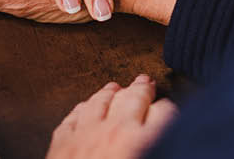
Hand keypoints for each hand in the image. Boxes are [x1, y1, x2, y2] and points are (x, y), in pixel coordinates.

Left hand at [47, 75, 176, 158]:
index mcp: (142, 143)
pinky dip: (82, 108)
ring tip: (116, 86)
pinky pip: (73, 116)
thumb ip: (159, 148)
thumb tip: (171, 146)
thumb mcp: (147, 158)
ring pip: (100, 101)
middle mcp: (115, 132)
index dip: (169, 109)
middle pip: (134, 98)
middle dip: (143, 88)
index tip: (170, 110)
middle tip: (147, 82)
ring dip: (110, 92)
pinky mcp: (62, 143)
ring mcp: (85, 133)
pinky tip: (85, 106)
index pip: (164, 113)